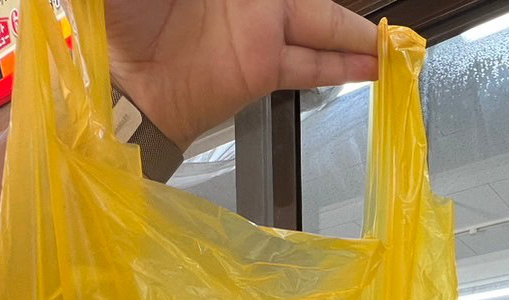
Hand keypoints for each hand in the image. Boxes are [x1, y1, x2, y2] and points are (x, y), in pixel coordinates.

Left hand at [105, 0, 378, 151]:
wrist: (111, 83)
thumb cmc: (116, 16)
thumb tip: (254, 0)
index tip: (317, 2)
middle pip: (309, 0)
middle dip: (346, 12)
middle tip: (388, 19)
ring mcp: (258, 33)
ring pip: (321, 26)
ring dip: (358, 36)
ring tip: (397, 42)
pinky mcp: (261, 70)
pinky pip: (313, 64)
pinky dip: (347, 65)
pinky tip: (377, 64)